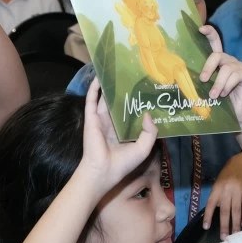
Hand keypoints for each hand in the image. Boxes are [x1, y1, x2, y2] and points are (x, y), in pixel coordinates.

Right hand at [77, 78, 157, 193]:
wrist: (103, 170)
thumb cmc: (123, 163)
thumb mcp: (143, 148)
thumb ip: (150, 131)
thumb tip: (147, 113)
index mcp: (123, 132)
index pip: (130, 114)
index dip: (136, 104)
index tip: (145, 92)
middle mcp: (111, 124)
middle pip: (117, 104)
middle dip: (123, 92)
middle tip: (131, 76)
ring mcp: (100, 120)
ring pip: (104, 99)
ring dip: (107, 87)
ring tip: (113, 72)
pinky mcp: (91, 118)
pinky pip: (91, 100)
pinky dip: (94, 89)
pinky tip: (99, 77)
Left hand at [197, 26, 241, 117]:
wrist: (237, 114)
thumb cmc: (220, 101)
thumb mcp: (209, 87)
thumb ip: (204, 79)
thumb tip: (185, 76)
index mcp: (219, 62)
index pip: (215, 42)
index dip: (209, 33)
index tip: (200, 29)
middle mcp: (229, 61)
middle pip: (218, 55)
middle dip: (208, 67)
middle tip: (203, 80)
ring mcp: (239, 66)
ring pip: (226, 68)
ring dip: (218, 83)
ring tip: (214, 95)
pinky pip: (235, 76)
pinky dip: (227, 86)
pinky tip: (225, 94)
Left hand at [203, 156, 241, 236]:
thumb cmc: (229, 172)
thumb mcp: (220, 181)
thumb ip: (218, 195)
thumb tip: (216, 210)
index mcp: (217, 188)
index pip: (210, 204)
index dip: (208, 216)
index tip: (206, 227)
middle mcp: (226, 190)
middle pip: (224, 211)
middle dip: (224, 225)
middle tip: (224, 237)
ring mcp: (238, 191)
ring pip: (236, 211)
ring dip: (235, 224)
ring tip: (234, 234)